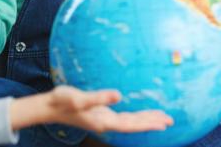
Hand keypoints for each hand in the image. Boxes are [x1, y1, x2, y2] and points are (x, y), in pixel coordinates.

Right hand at [10, 85, 172, 133]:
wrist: (49, 107)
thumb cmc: (62, 101)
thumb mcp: (79, 98)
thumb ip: (99, 97)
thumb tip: (118, 95)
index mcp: (103, 120)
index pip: (131, 124)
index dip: (148, 124)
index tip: (164, 123)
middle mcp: (106, 123)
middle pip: (134, 125)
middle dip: (152, 122)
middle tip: (170, 120)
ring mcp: (103, 119)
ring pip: (130, 122)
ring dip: (146, 120)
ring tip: (161, 118)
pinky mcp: (100, 115)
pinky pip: (123, 117)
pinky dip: (135, 116)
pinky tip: (139, 114)